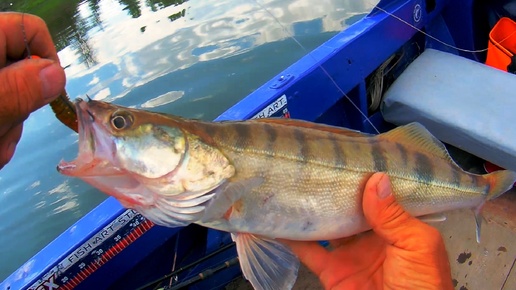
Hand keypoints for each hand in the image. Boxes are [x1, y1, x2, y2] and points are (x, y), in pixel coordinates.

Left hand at [0, 12, 65, 168]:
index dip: (45, 58)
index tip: (47, 92)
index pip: (29, 30)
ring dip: (11, 126)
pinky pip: (5, 115)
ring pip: (16, 99)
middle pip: (25, 70)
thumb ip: (18, 91)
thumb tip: (56, 74)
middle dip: (24, 105)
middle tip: (3, 129)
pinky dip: (1, 133)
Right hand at [283, 172, 452, 289]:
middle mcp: (374, 237)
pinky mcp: (332, 272)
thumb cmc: (422, 287)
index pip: (381, 196)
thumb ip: (395, 216)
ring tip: (294, 184)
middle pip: (350, 207)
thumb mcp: (418, 247)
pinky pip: (309, 252)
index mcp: (399, 227)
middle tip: (316, 164)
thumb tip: (377, 179)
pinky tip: (279, 221)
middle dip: (335, 189)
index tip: (350, 154)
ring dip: (312, 209)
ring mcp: (351, 254)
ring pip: (327, 225)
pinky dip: (292, 238)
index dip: (367, 177)